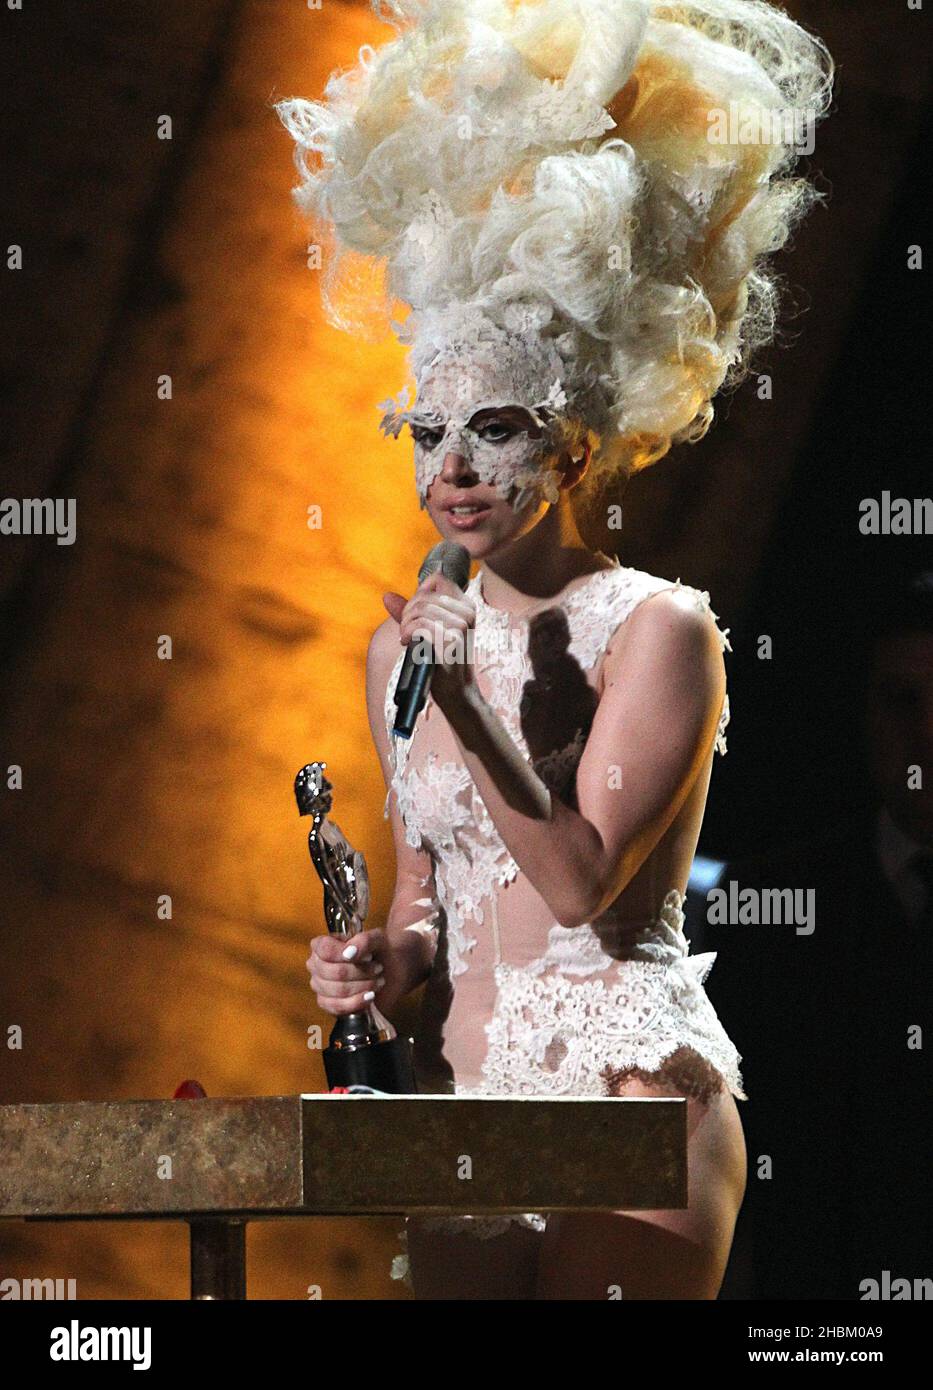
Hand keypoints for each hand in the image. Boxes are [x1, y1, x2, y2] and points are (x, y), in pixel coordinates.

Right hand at [307, 928, 387, 1015]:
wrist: (389, 973)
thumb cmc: (379, 952)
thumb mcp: (377, 939)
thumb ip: (364, 941)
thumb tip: (349, 952)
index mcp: (322, 945)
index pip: (325, 950)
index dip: (347, 954)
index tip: (368, 957)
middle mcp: (316, 964)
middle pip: (335, 972)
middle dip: (362, 972)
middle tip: (378, 968)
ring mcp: (319, 985)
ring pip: (339, 990)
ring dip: (364, 986)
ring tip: (378, 981)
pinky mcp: (327, 1004)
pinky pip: (338, 1006)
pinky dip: (358, 1002)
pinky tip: (370, 996)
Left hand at [382, 571, 475, 709]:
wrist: (456, 690)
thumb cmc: (442, 659)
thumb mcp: (430, 630)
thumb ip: (410, 612)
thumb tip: (386, 596)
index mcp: (466, 606)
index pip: (438, 580)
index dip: (419, 593)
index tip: (413, 613)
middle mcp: (467, 612)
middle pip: (424, 597)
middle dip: (407, 613)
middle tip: (406, 631)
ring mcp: (461, 626)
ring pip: (420, 611)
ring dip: (406, 625)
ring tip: (407, 638)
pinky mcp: (452, 640)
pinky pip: (419, 626)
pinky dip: (408, 634)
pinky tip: (409, 644)